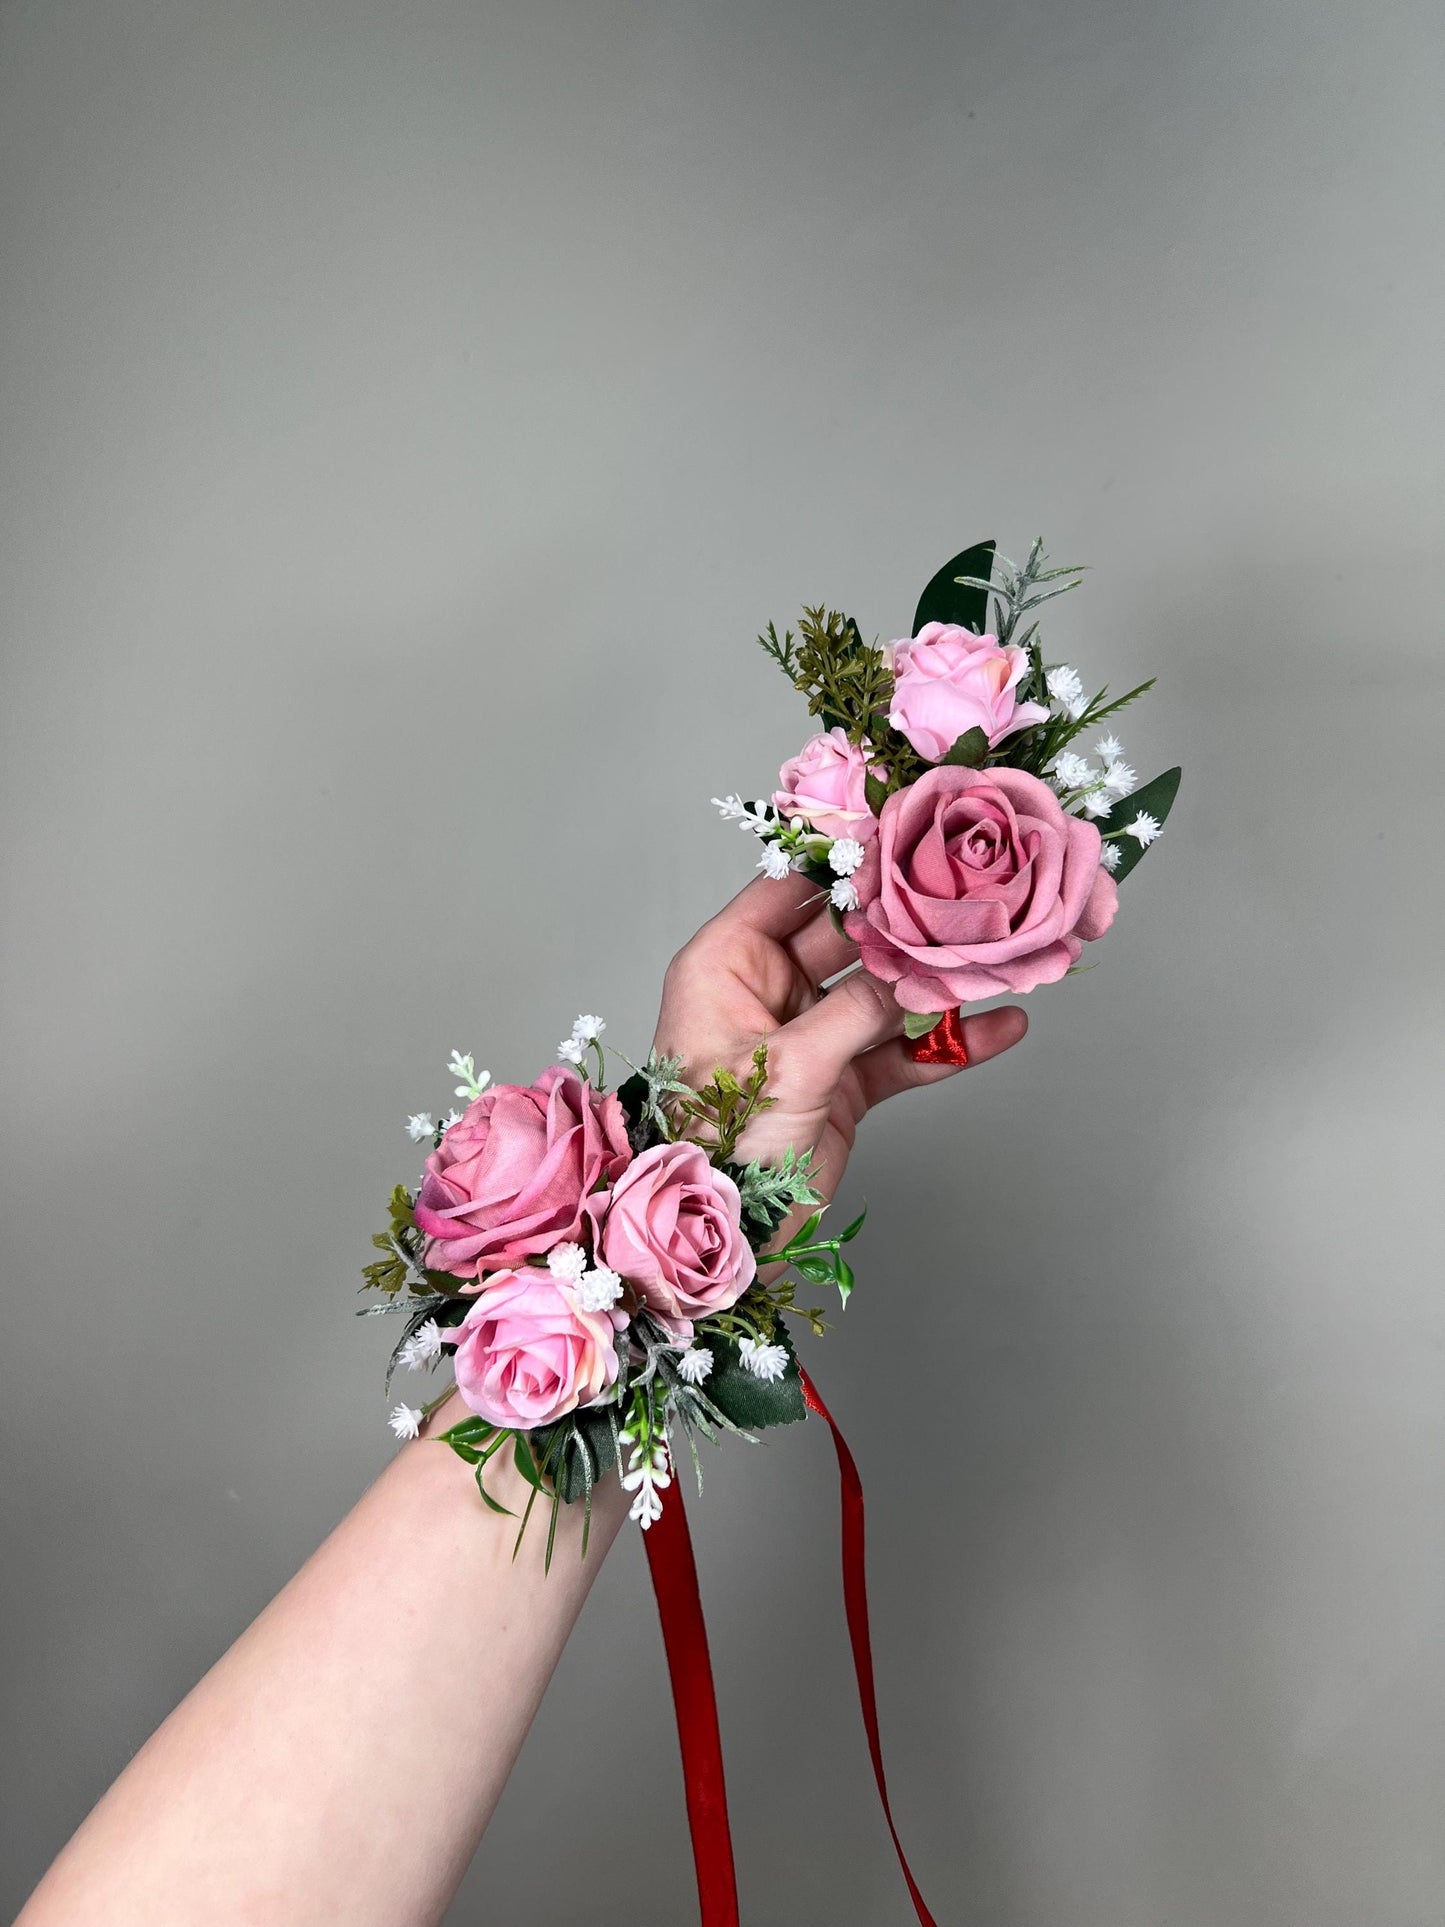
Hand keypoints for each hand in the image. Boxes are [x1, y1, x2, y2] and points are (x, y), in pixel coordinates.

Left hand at [652, 870, 1027, 1206]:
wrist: (722, 1236)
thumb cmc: (717, 1145)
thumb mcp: (788, 1067)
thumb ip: (858, 1010)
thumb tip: (916, 965)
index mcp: (727, 964)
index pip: (790, 890)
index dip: (846, 864)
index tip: (905, 837)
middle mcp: (766, 990)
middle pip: (848, 938)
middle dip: (908, 925)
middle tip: (970, 899)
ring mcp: (807, 1036)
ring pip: (883, 995)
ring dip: (938, 985)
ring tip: (999, 960)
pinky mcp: (840, 1083)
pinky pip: (901, 1052)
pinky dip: (946, 1045)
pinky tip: (1000, 1028)